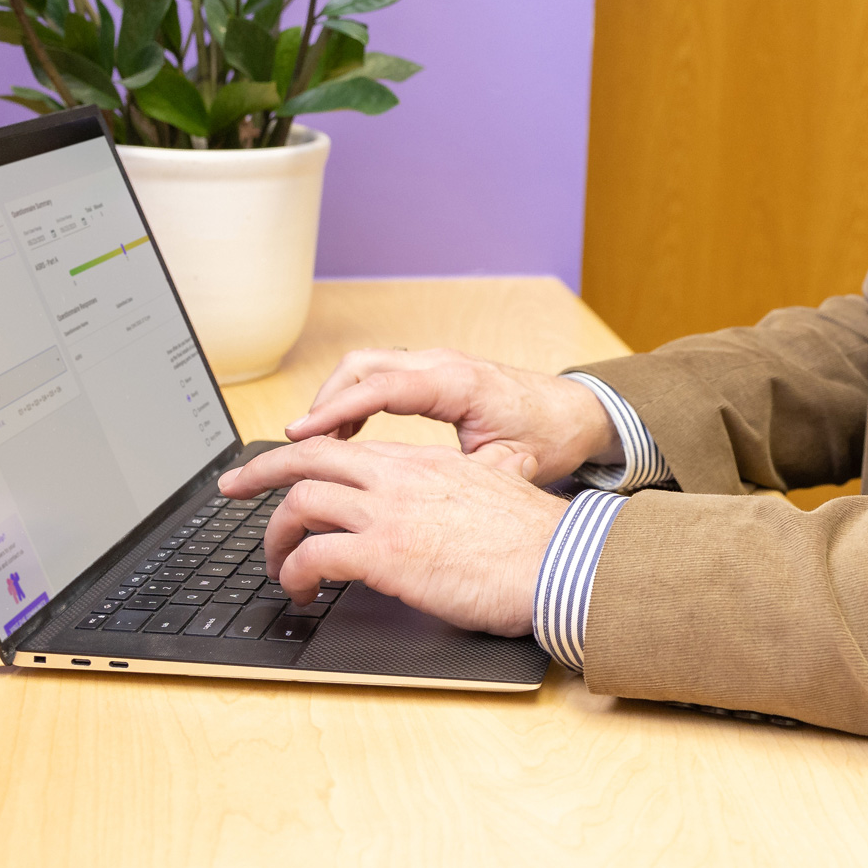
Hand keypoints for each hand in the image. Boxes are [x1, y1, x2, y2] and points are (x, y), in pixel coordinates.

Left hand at [218, 437, 567, 635]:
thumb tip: (441, 509)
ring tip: (278, 566)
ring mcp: (390, 512)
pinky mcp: (388, 554)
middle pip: (305, 458)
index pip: (343, 448)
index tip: (274, 473)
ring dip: (275, 539)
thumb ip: (453, 493)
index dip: (300, 458)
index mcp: (420, 463)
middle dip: (256, 473)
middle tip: (229, 488)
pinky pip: (315, 555)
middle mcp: (398, 477)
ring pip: (300, 504)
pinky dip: (295, 572)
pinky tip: (302, 591)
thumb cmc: (533, 542)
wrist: (558, 563)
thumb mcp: (487, 496)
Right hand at [286, 346, 619, 484]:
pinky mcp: (434, 373)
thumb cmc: (548, 438)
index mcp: (458, 384)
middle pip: (362, 368)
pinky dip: (354, 399)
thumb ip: (467, 477)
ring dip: (334, 400)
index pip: (380, 388)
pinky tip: (343, 435)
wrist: (579, 413)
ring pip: (366, 367)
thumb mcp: (511, 464)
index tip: (298, 434)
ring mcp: (437, 364)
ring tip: (309, 446)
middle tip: (288, 446)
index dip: (335, 411)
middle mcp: (443, 365)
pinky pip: (380, 375)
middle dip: (320, 402)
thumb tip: (422, 504)